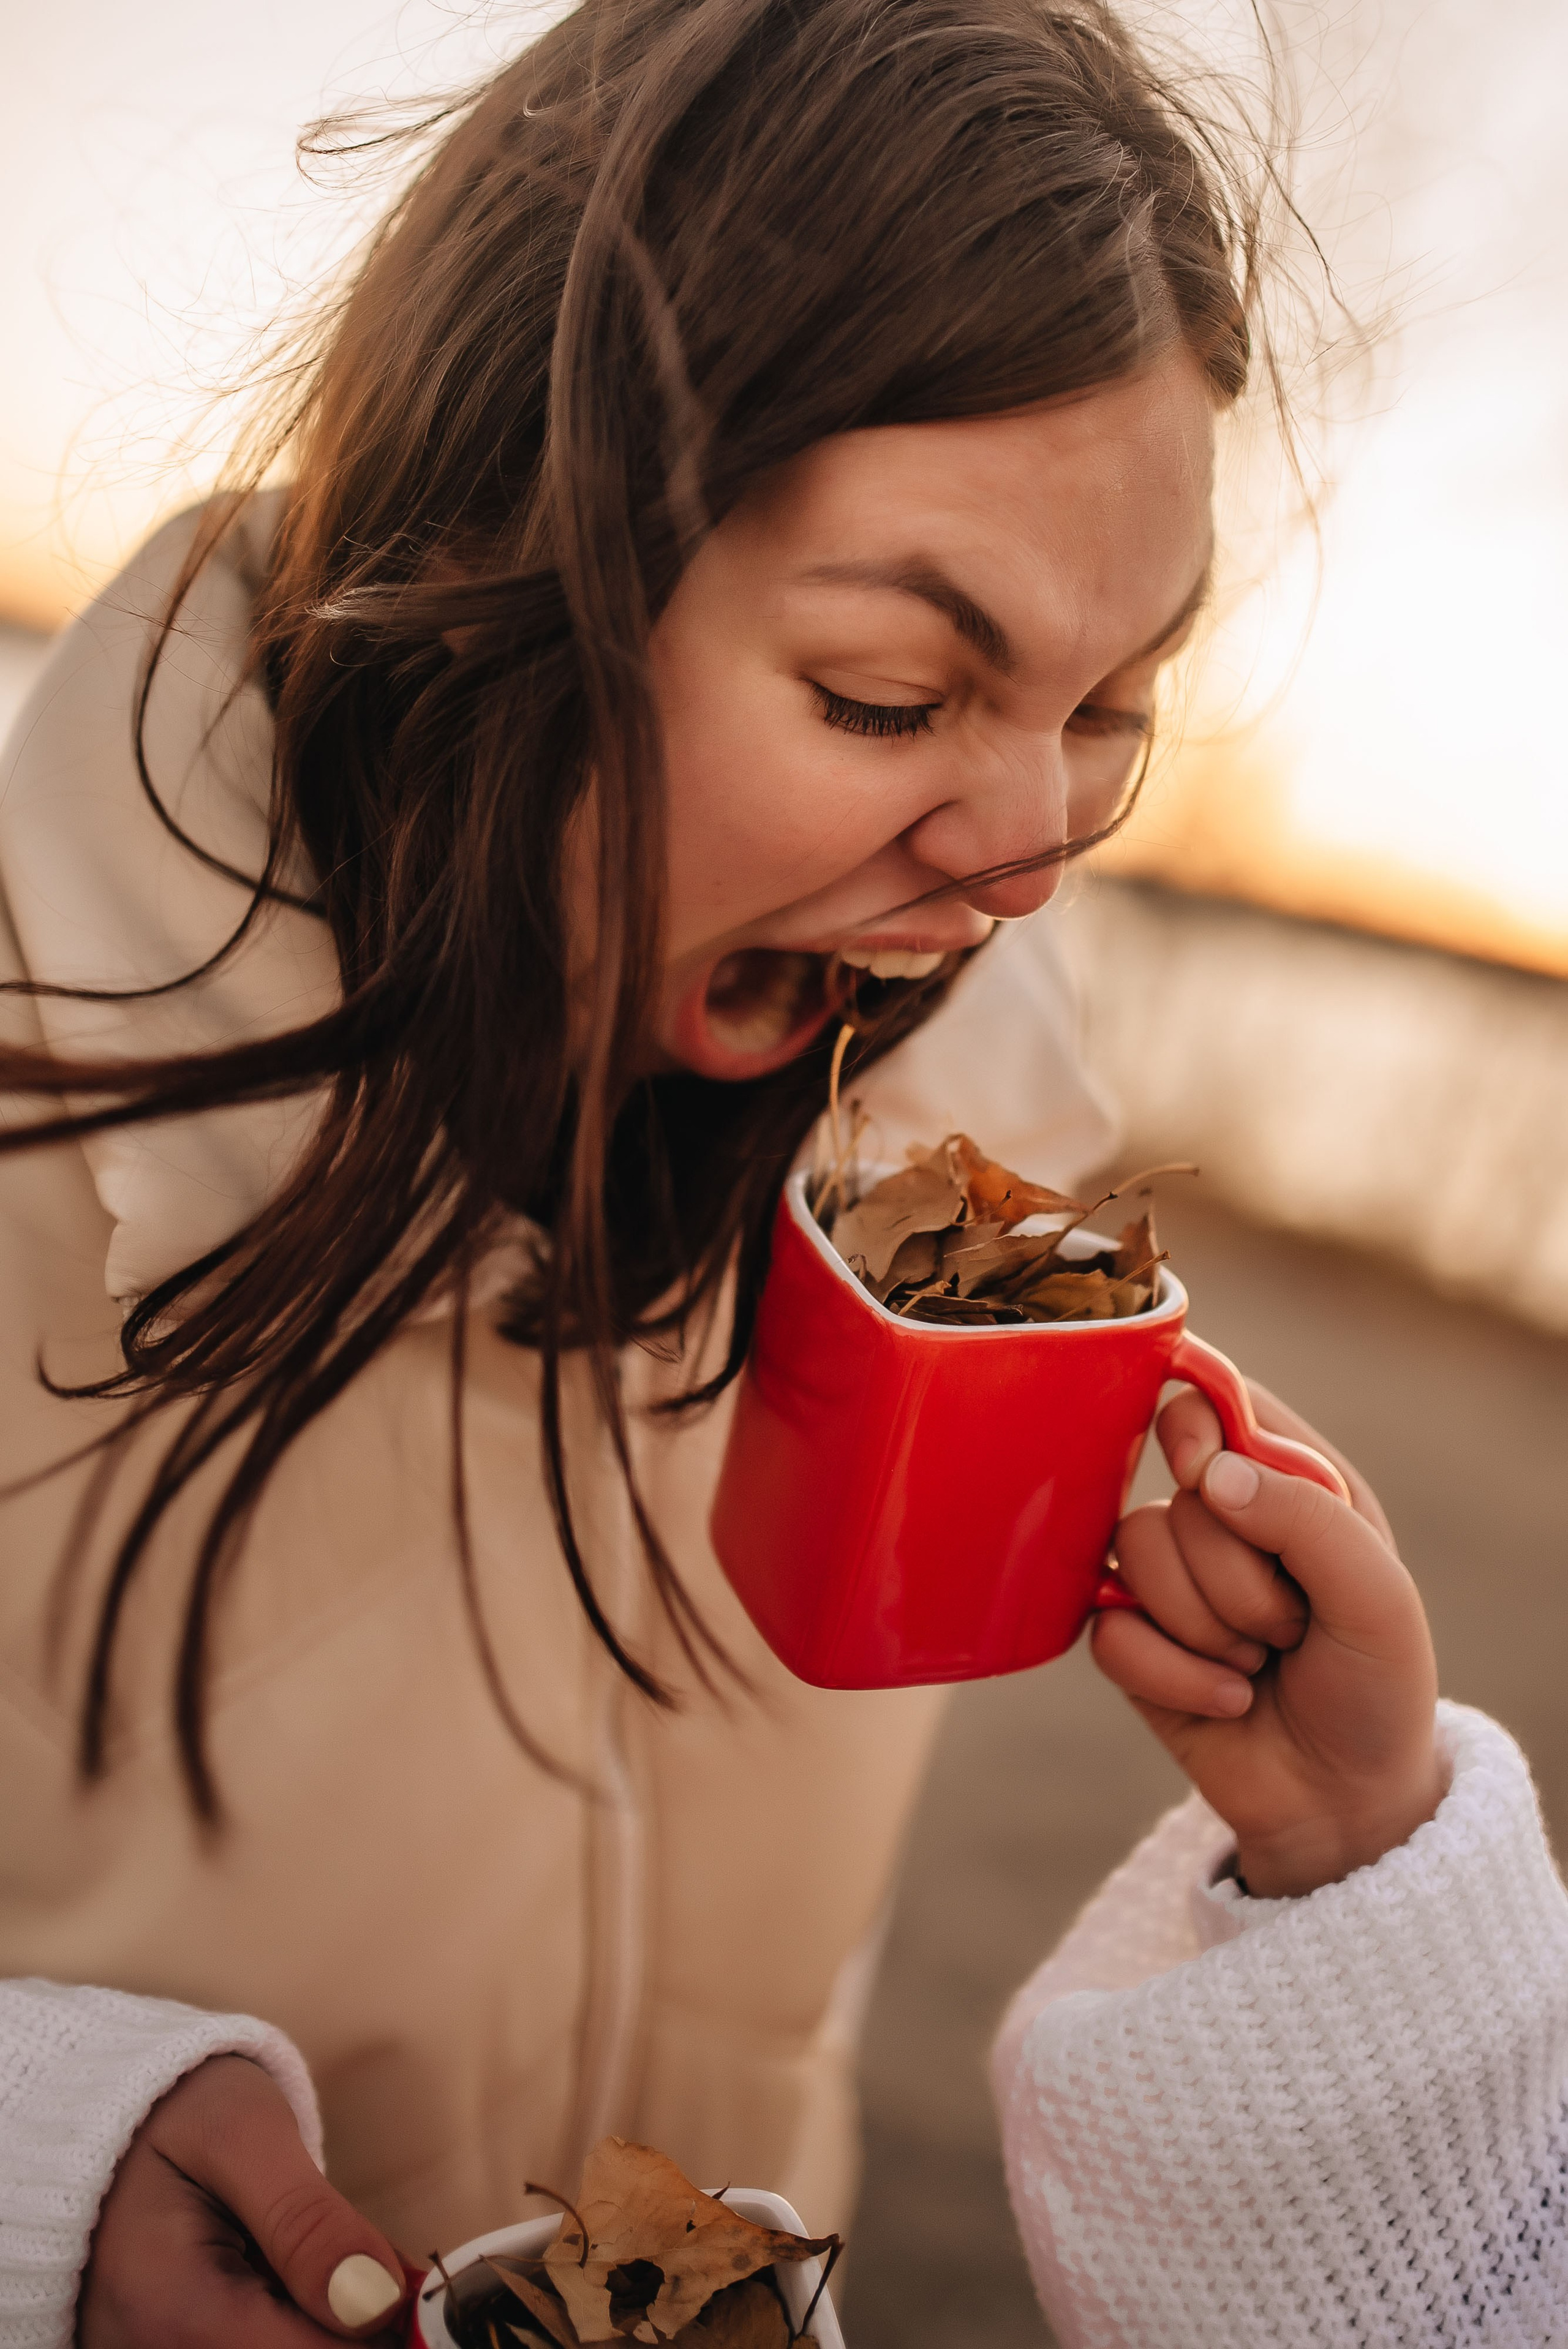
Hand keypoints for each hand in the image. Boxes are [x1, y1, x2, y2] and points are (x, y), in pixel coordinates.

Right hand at [79, 2054, 408, 2348]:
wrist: (92, 2120)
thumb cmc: (171, 2111)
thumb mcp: (243, 2134)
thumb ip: (306, 2219)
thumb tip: (377, 2301)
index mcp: (172, 2312)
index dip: (382, 2329)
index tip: (412, 2282)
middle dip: (352, 2328)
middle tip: (362, 2261)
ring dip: (323, 2324)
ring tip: (305, 2257)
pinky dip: (296, 2324)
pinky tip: (286, 2281)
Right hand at [1092, 1380, 1442, 1898]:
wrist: (1343, 1802)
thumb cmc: (1376, 1687)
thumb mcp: (1376, 1597)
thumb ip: (1305, 1518)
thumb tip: (1206, 1474)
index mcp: (1292, 1482)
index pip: (1214, 1403)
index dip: (1197, 1429)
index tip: (1204, 1472)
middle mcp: (1224, 1518)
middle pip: (1177, 1497)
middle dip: (1236, 1579)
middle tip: (1290, 1628)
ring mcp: (1170, 1578)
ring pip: (1133, 1555)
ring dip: (1205, 1628)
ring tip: (1257, 1664)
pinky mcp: (1131, 1639)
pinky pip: (1108, 1630)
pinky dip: (1172, 1674)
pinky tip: (1225, 1699)